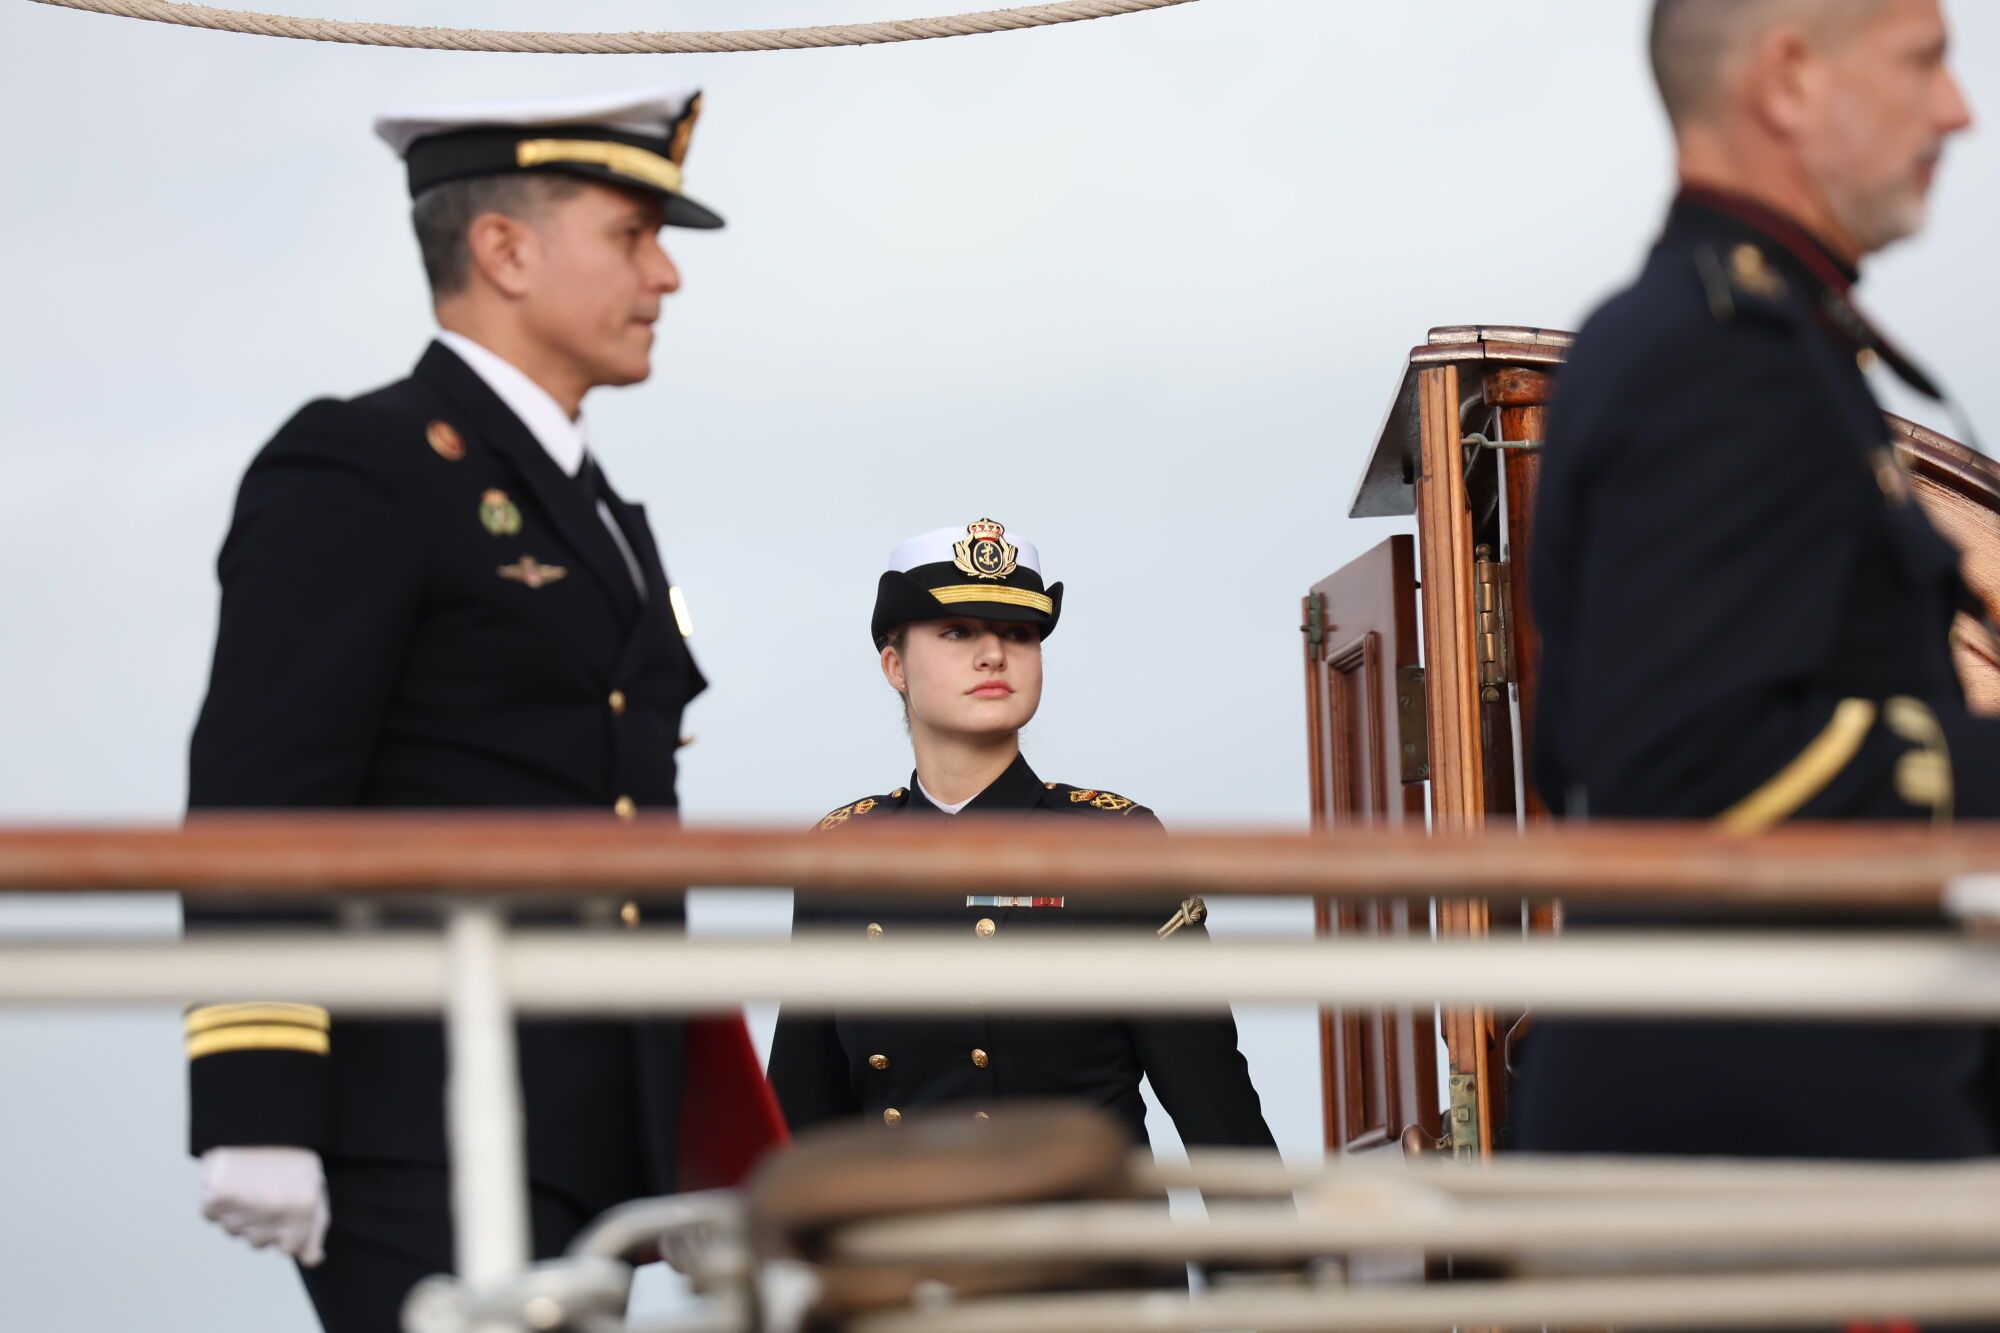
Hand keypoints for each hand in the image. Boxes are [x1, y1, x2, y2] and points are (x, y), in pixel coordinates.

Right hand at [199, 1146, 329, 1266]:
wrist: (261, 1117)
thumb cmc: (290, 1153)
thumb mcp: (314, 1184)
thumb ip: (316, 1226)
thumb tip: (312, 1259)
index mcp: (303, 1209)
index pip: (288, 1248)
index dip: (287, 1229)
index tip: (286, 1207)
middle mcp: (273, 1214)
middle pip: (259, 1242)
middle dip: (263, 1223)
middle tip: (266, 1189)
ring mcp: (243, 1209)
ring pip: (234, 1230)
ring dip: (239, 1214)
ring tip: (249, 1181)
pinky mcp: (215, 1200)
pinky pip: (212, 1215)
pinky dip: (217, 1202)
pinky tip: (231, 1179)